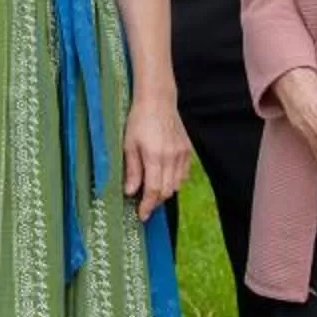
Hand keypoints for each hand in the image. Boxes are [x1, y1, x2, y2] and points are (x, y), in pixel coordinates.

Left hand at [122, 96, 190, 220]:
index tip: (142, 216)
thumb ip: (132, 170)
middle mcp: (171, 157)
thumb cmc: (139, 120)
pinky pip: (183, 174)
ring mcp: (182, 154)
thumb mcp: (129, 144)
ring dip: (165, 191)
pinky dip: (174, 181)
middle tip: (144, 204)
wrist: (158, 101)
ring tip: (152, 190)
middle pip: (166, 191)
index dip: (148, 206)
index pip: (153, 190)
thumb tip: (130, 192)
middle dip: (155, 201)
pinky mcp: (187, 150)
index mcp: (155, 157)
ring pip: (176, 184)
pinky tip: (164, 177)